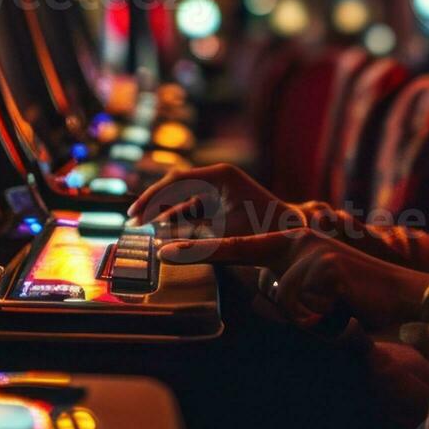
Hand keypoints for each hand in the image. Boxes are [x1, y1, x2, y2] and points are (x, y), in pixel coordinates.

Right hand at [128, 163, 302, 239]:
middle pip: (176, 186)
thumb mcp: (228, 239)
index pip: (175, 180)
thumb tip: (160, 252)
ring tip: (143, 226)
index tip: (135, 214)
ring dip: (164, 211)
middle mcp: (219, 177)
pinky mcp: (223, 202)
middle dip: (153, 204)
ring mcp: (221, 188)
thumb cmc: (266, 233)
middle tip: (133, 222)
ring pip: (183, 197)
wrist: (295, 233)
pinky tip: (163, 230)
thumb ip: (195, 245)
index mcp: (220, 176)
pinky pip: (193, 206)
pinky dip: (178, 217)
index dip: (152, 198)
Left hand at [161, 229, 428, 332]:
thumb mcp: (315, 289)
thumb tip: (270, 296)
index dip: (201, 251)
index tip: (165, 251)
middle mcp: (298, 240)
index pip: (239, 248)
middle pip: (261, 277)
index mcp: (291, 242)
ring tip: (339, 309)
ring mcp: (312, 251)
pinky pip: (306, 308)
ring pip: (285, 302)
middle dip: (264, 288)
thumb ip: (288, 285)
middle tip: (272, 288)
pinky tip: (346, 309)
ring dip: (311, 318)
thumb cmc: (358, 299)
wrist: (404, 296)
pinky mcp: (326, 267)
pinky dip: (325, 319)